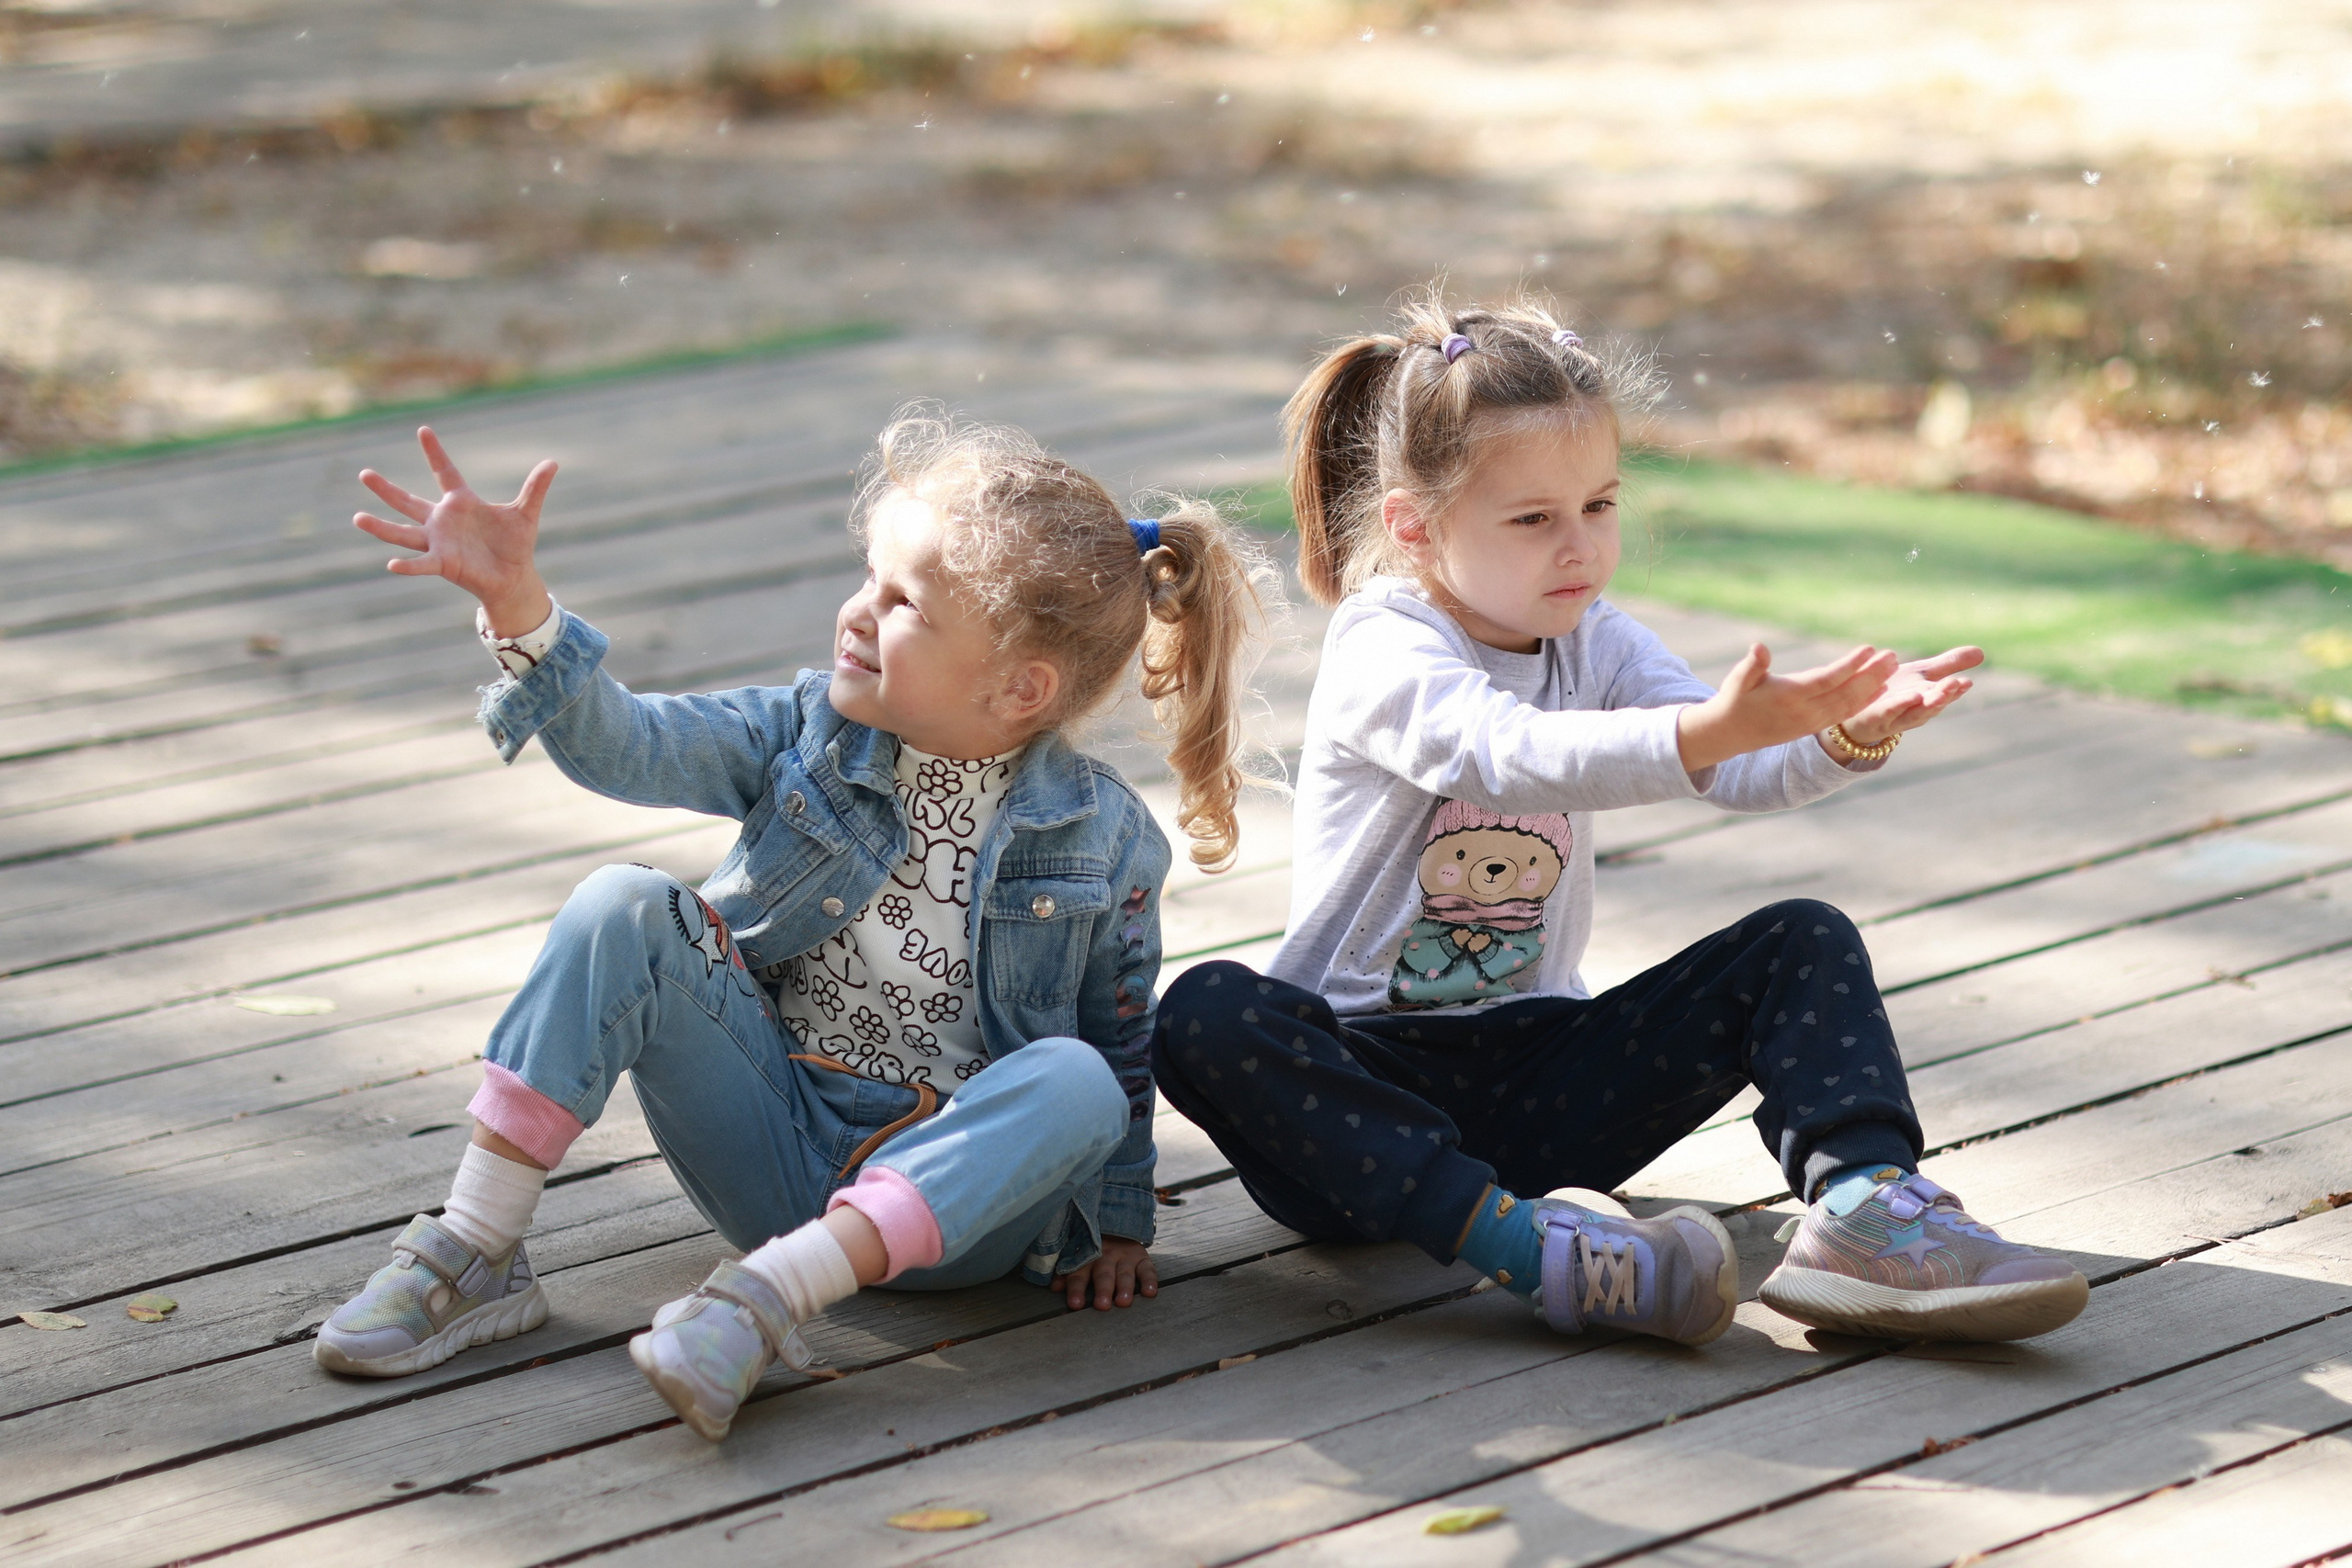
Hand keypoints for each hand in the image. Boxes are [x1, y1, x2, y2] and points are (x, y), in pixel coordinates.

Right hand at [353, 426, 557, 634]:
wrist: (514, 577)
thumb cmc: (514, 544)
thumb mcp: (526, 513)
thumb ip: (535, 488)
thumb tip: (553, 462)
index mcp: (461, 503)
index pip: (444, 471)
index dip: (435, 452)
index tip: (423, 430)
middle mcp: (443, 521)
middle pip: (408, 502)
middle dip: (386, 490)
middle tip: (363, 473)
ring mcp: (439, 543)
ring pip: (403, 533)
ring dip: (381, 527)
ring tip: (357, 518)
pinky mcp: (444, 564)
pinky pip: (422, 564)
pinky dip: (408, 566)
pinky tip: (391, 565)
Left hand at [1052, 1237, 1157, 1310]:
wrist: (1117, 1227)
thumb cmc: (1093, 1251)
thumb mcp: (1080, 1258)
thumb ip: (1067, 1273)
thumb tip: (1054, 1288)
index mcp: (1087, 1259)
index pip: (1079, 1274)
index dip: (1076, 1289)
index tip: (1075, 1305)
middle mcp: (1105, 1257)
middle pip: (1103, 1275)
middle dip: (1102, 1290)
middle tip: (1102, 1305)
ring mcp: (1125, 1257)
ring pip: (1124, 1273)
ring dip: (1124, 1288)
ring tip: (1123, 1302)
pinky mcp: (1142, 1258)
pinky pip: (1147, 1269)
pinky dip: (1150, 1281)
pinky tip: (1150, 1292)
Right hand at [1677, 642, 1896, 773]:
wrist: (1731, 734)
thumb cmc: (1736, 698)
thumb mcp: (1739, 679)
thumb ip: (1753, 664)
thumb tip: (1758, 647)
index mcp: (1789, 696)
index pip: (1827, 679)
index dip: (1850, 665)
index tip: (1869, 649)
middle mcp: (1805, 712)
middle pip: (1846, 693)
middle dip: (1872, 675)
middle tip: (1892, 656)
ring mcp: (1812, 722)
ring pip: (1850, 705)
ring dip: (1874, 686)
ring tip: (1893, 667)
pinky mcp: (1814, 727)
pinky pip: (1845, 714)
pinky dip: (1865, 702)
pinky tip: (1881, 689)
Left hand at [1832, 645, 1982, 746]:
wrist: (1861, 710)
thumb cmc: (1896, 691)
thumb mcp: (1923, 674)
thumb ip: (1949, 664)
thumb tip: (1982, 652)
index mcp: (1928, 699)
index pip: (1945, 694)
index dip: (1956, 690)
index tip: (1968, 681)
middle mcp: (1915, 711)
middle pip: (1932, 705)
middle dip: (1944, 695)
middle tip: (1956, 683)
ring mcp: (1895, 717)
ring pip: (1913, 712)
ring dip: (1925, 704)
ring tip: (1937, 693)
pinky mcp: (1875, 718)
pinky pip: (1888, 713)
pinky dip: (1898, 706)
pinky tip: (1909, 696)